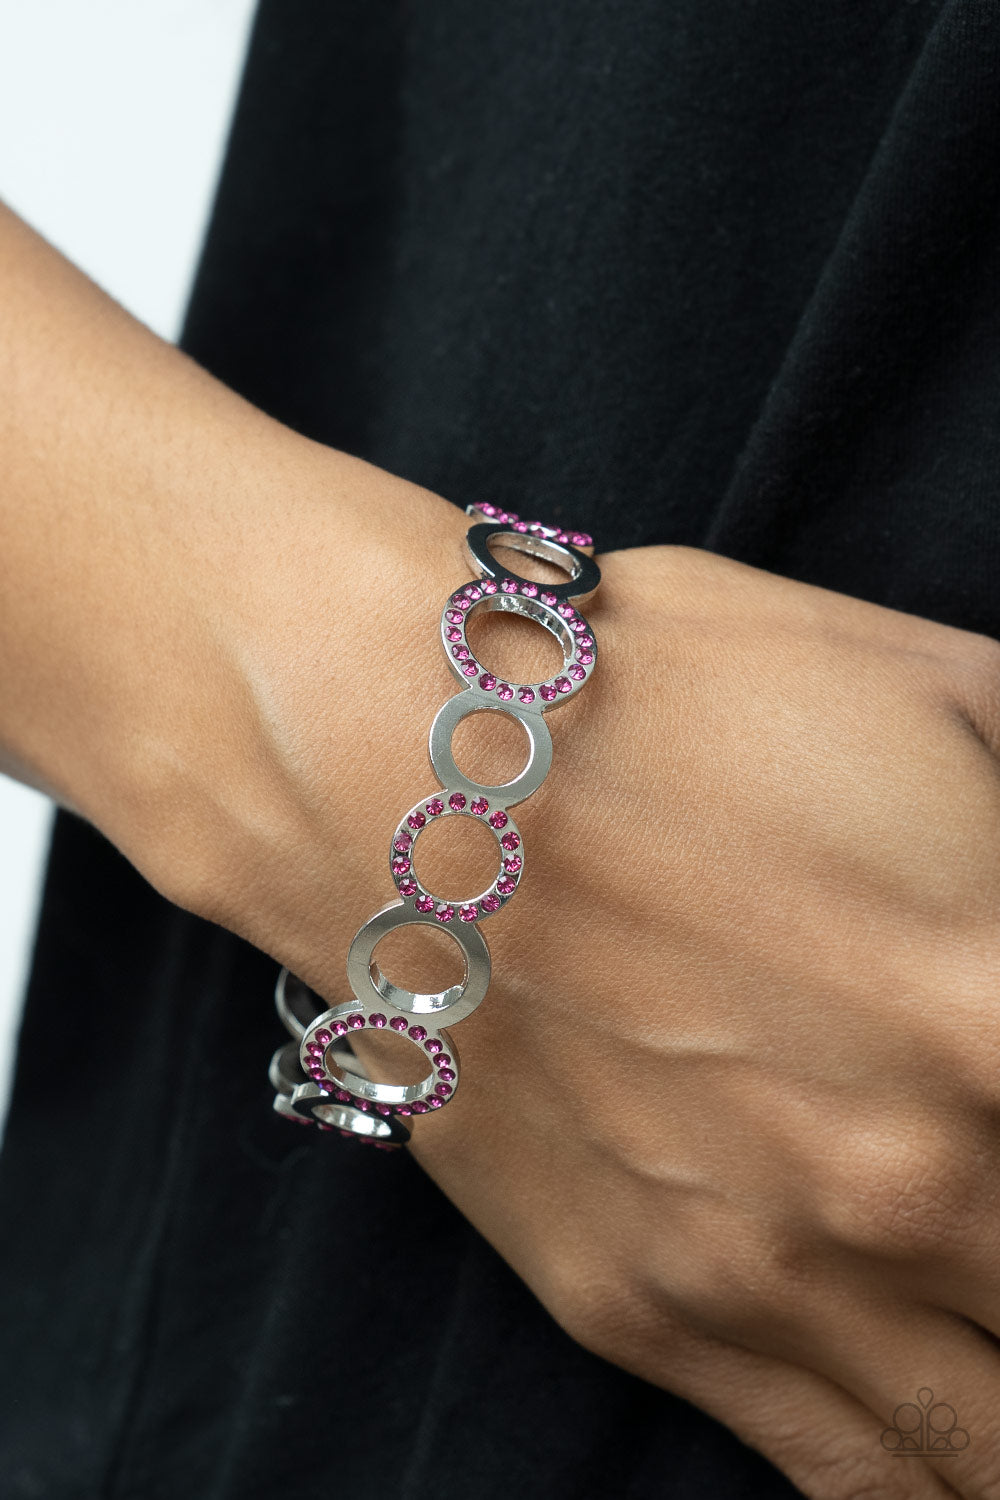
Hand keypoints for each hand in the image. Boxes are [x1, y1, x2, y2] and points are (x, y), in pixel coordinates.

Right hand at [140, 484, 999, 1499]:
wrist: (396, 768)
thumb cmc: (669, 701)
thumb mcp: (943, 693)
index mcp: (998, 1023)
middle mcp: (907, 1193)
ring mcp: (768, 1280)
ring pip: (985, 1458)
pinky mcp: (645, 1312)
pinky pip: (841, 1476)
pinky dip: (928, 1487)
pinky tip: (952, 1439)